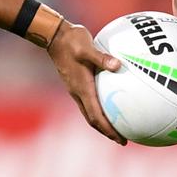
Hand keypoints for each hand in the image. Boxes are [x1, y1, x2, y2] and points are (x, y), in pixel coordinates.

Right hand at [48, 20, 125, 144]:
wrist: (54, 36)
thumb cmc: (71, 41)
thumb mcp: (87, 47)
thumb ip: (101, 58)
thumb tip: (118, 65)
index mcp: (81, 88)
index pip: (95, 116)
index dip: (108, 130)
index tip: (121, 139)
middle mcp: (77, 92)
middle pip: (92, 120)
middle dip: (107, 132)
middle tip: (123, 139)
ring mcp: (75, 88)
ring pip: (90, 112)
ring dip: (103, 122)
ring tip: (119, 126)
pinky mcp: (76, 82)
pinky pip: (89, 101)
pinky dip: (100, 108)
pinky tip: (111, 101)